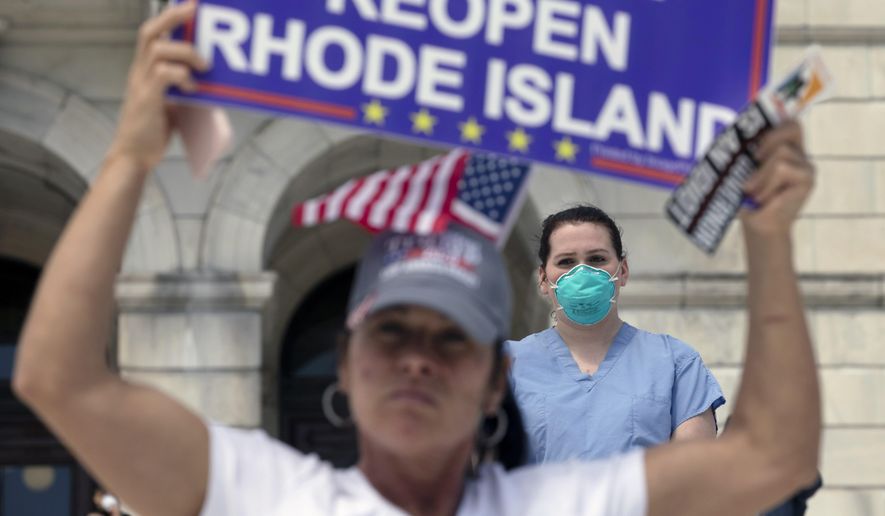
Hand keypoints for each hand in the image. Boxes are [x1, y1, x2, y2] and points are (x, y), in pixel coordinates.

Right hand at [106, 1, 207, 173]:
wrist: (133, 156)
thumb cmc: (154, 132)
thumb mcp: (175, 105)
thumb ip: (189, 91)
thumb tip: (215, 85)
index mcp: (145, 70)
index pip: (152, 33)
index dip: (169, 16)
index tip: (191, 5)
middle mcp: (139, 72)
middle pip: (150, 32)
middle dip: (173, 16)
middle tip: (195, 9)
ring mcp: (140, 84)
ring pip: (158, 49)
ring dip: (186, 52)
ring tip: (204, 65)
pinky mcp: (146, 99)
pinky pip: (162, 74)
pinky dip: (181, 75)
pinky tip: (193, 89)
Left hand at [740, 120, 814, 235]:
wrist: (758, 225)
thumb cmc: (748, 197)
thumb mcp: (743, 169)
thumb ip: (746, 151)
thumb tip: (729, 133)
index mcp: (784, 147)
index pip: (789, 121)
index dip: (779, 116)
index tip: (760, 118)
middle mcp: (799, 153)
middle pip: (792, 127)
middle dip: (769, 139)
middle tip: (754, 158)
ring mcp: (806, 165)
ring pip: (781, 153)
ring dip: (760, 173)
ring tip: (752, 190)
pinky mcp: (808, 179)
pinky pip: (783, 169)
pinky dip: (766, 183)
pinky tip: (762, 197)